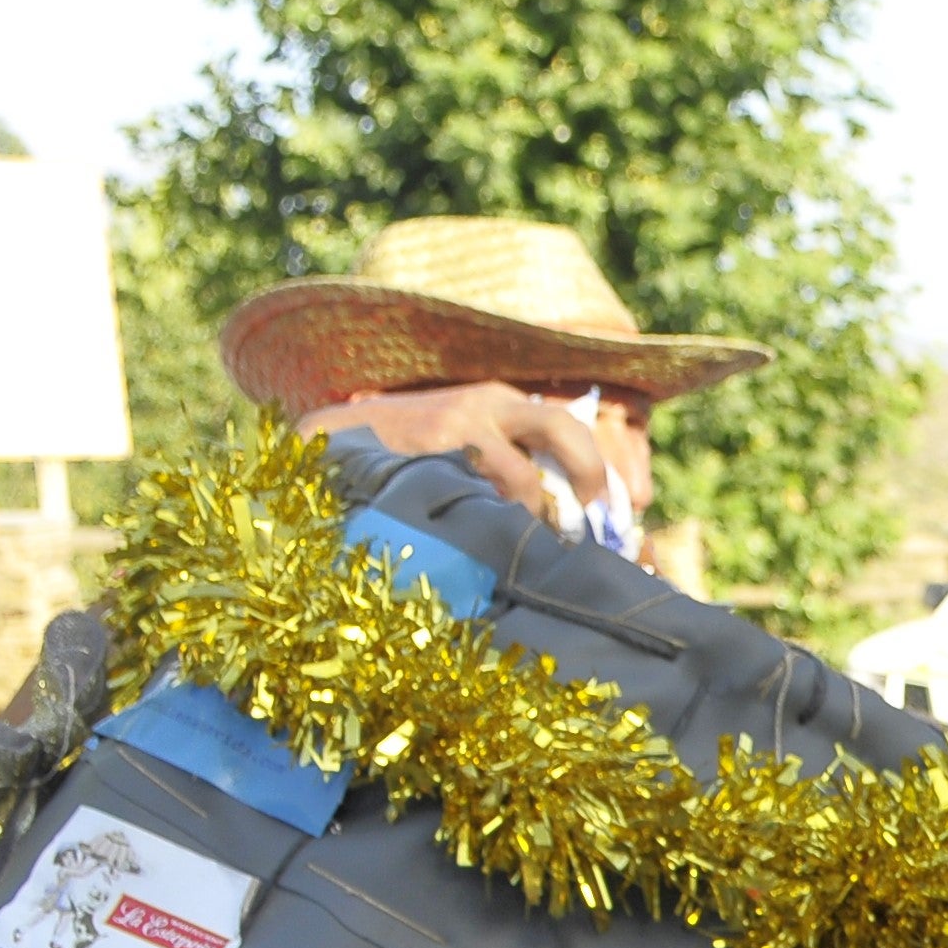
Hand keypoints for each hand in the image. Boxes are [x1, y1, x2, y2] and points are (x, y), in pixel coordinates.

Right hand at [298, 382, 653, 527]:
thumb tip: (568, 514)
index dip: (599, 466)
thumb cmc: (409, 451)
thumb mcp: (462, 439)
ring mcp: (456, 430)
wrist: (332, 441)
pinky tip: (485, 544)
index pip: (568, 426)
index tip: (614, 504)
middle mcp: (484, 407)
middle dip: (589, 473)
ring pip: (522, 481)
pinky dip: (493, 529)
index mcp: (499, 403)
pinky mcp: (428, 458)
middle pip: (562, 429)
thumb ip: (510, 461)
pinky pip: (480, 502)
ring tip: (522, 545)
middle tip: (587, 519)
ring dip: (534, 520)